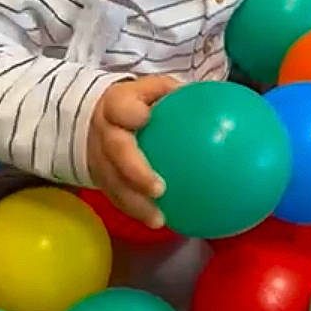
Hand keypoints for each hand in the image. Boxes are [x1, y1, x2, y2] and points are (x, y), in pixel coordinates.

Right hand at [87, 75, 178, 228]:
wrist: (96, 118)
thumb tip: (214, 101)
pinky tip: (159, 221)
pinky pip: (116, 197)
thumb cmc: (136, 103)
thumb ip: (175, 93)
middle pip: (116, 152)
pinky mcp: (100, 178)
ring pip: (113, 182)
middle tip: (158, 189)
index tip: (145, 118)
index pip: (119, 107)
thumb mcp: (153, 89)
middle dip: (135, 172)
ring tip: (158, 220)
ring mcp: (99, 158)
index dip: (129, 113)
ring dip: (135, 203)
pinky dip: (135, 210)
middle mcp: (104, 132)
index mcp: (117, 104)